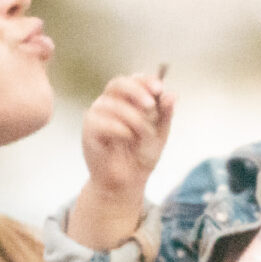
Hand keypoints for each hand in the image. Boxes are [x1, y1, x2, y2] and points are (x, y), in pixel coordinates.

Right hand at [81, 71, 172, 198]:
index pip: (134, 79)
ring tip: (143, 135)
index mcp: (127, 100)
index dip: (146, 80)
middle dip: (136, 91)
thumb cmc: (140, 155)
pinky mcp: (88, 130)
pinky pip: (103, 122)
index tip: (159, 89)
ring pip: (113, 104)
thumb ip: (165, 114)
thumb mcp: (160, 134)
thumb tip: (171, 94)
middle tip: (150, 106)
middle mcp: (110, 103)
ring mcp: (96, 115)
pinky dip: (120, 130)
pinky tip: (127, 139)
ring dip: (134, 119)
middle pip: (118, 84)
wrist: (127, 182)